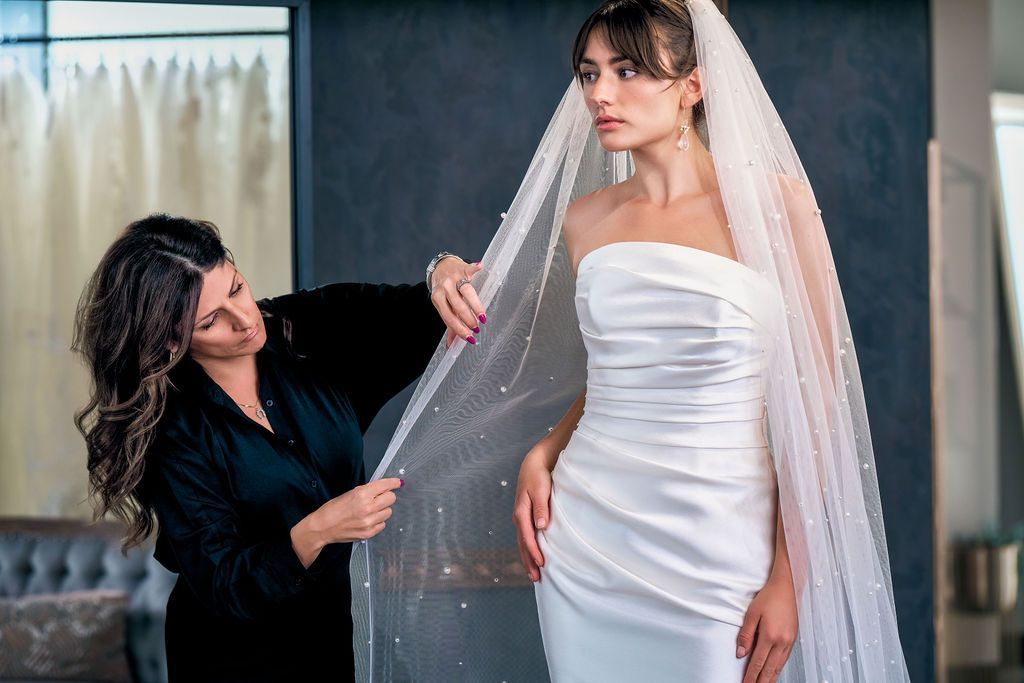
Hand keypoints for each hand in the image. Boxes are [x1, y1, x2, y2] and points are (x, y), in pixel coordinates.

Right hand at [313, 478, 403, 544]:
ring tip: (370, 510)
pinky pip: (383, 524)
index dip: (393, 483)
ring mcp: (369, 522)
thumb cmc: (333, 509)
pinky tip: (368, 519)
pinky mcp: (369, 533)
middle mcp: (367, 508)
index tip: (398, 483)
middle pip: (391, 498)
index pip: (385, 485)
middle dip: (386, 496)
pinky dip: (378, 521)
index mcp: (362, 495)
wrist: (323, 527)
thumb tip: (384, 487)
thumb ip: (368, 490)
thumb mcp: (350, 493)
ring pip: (388, 512)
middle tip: (379, 497)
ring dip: (382, 509)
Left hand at [429, 258, 486, 347]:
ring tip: (482, 317)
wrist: (441, 266)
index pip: (449, 317)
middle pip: (458, 306)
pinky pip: (470, 269)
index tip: (469, 338)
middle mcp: (445, 288)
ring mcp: (454, 277)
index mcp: (438, 298)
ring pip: (466, 292)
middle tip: (477, 328)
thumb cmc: (444, 290)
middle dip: (467, 319)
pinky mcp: (463, 268)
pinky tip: (481, 267)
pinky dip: (475, 268)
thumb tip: (451, 345)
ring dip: (475, 306)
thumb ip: (450, 324)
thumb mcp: (443, 305)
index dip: (459, 328)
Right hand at [512, 447, 555, 581]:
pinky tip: (533, 557)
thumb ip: (540, 508)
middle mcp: (518, 518)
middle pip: (522, 544)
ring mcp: (520, 518)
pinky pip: (525, 538)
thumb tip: (541, 526)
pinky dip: (528, 550)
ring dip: (527, 558)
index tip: (542, 564)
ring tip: (533, 575)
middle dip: (528, 562)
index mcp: (521, 512)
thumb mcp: (540, 489)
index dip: (534, 551)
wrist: (533, 465)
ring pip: (522, 543)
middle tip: (536, 579)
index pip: (527, 537)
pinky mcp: (525, 517)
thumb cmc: (538, 476)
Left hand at [738, 571, 798, 682]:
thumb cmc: (769, 597)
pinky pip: (784, 660)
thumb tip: (741, 654)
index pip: (758, 663)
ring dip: (770, 679)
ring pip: (778, 667)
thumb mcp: (752, 613)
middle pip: (769, 670)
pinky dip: (778, 670)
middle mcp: (782, 642)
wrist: (787, 588)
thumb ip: (746, 635)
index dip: (750, 677)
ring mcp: (789, 642)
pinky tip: (773, 673)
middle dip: (760, 682)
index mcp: (770, 636)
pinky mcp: (793, 640)